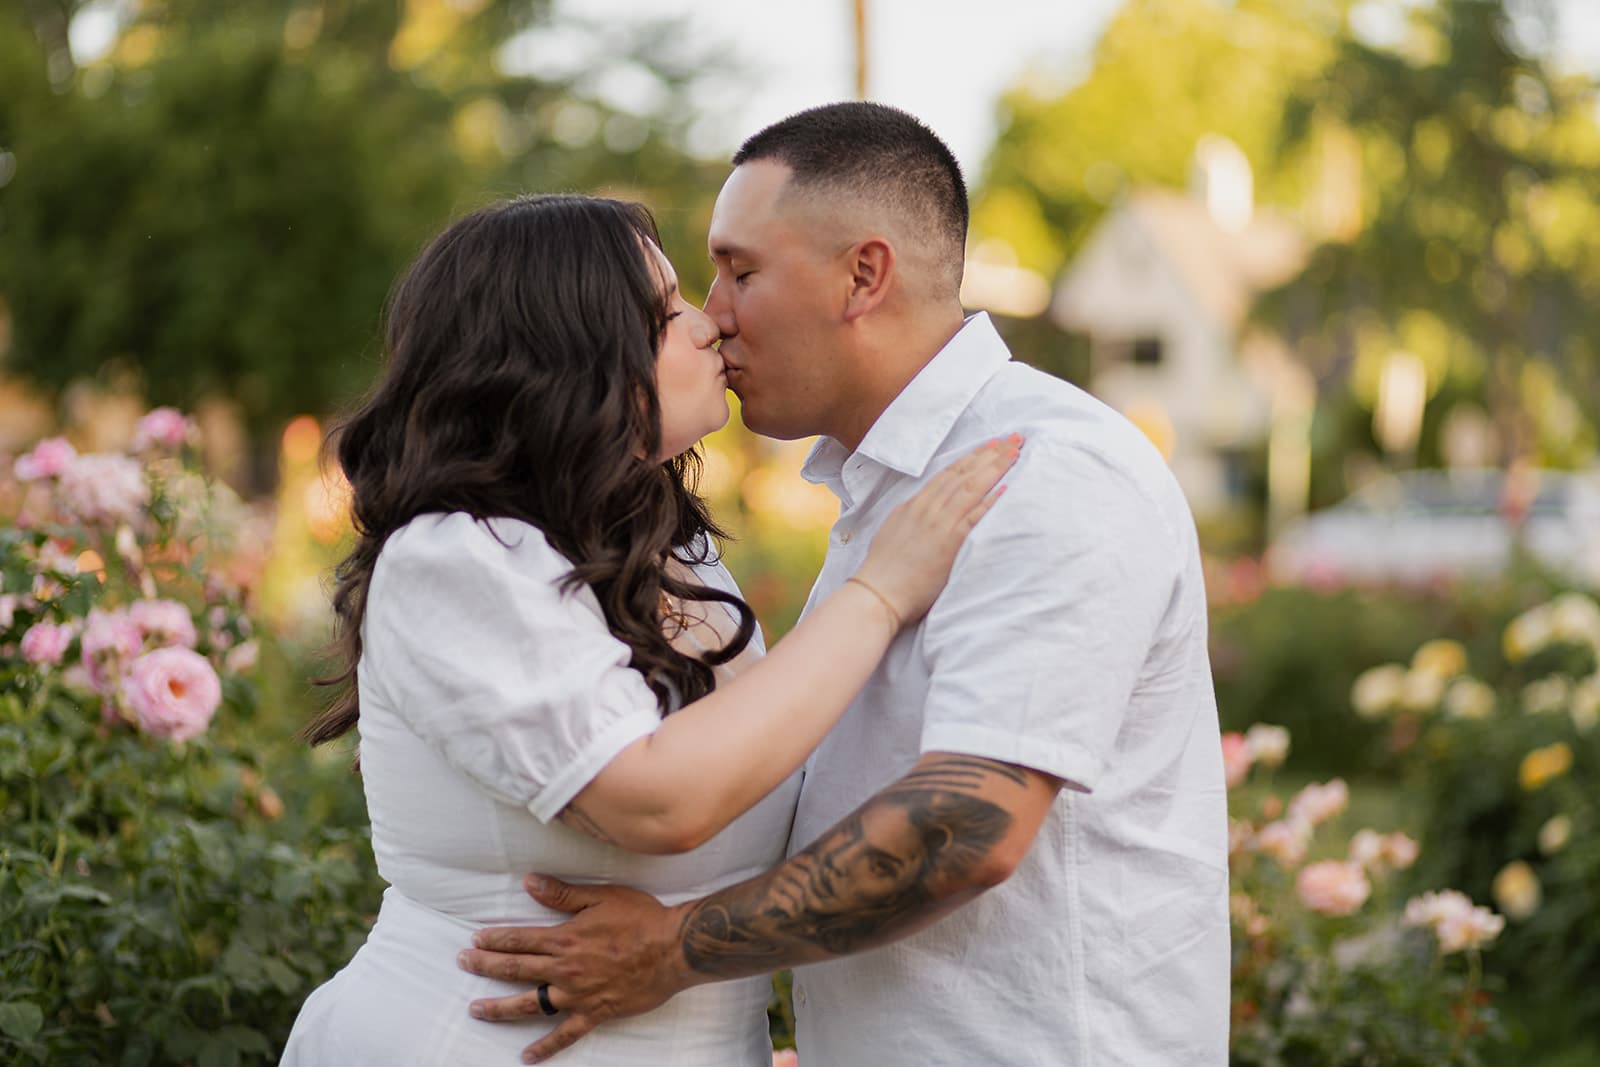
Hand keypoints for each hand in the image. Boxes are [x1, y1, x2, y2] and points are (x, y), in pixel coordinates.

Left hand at [456, 875, 691, 1062]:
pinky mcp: (595, 1013)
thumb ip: (562, 894)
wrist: (674, 949)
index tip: (474, 940)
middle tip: (463, 963)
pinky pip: (564, 1034)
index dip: (495, 939)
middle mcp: (565, 970)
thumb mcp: (601, 897)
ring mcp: (578, 995)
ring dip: (500, 1008)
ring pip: (530, 1004)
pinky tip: (526, 1057)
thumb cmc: (641, 918)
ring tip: (476, 1009)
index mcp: (565, 939)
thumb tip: (529, 883)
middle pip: (516, 969)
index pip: (520, 938)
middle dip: (486, 966)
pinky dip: (545, 1048)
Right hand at [852, 433, 1020, 625]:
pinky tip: (1006, 488)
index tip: (992, 443)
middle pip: (965, 473)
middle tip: (1014, 438)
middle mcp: (928, 508)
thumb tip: (927, 506)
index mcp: (915, 504)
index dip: (973, 456)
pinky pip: (974, 517)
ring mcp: (939, 524)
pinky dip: (990, 501)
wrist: (878, 592)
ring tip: (1016, 453)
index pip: (950, 472)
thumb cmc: (884, 568)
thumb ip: (913, 514)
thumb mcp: (896, 529)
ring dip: (996, 468)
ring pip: (971, 488)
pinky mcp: (949, 543)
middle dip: (991, 454)